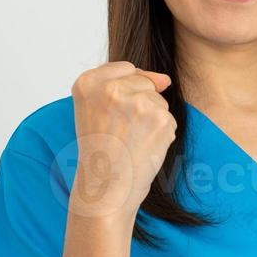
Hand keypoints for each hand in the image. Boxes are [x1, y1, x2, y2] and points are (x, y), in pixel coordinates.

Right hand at [68, 62, 175, 222]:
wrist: (106, 188)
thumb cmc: (100, 152)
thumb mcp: (95, 110)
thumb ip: (124, 83)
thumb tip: (165, 79)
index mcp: (87, 82)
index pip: (125, 68)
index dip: (126, 92)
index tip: (114, 115)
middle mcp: (111, 88)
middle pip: (144, 82)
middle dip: (139, 105)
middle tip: (121, 132)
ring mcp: (138, 102)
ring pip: (159, 100)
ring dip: (151, 120)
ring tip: (131, 140)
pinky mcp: (160, 118)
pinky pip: (169, 118)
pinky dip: (162, 134)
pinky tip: (144, 148)